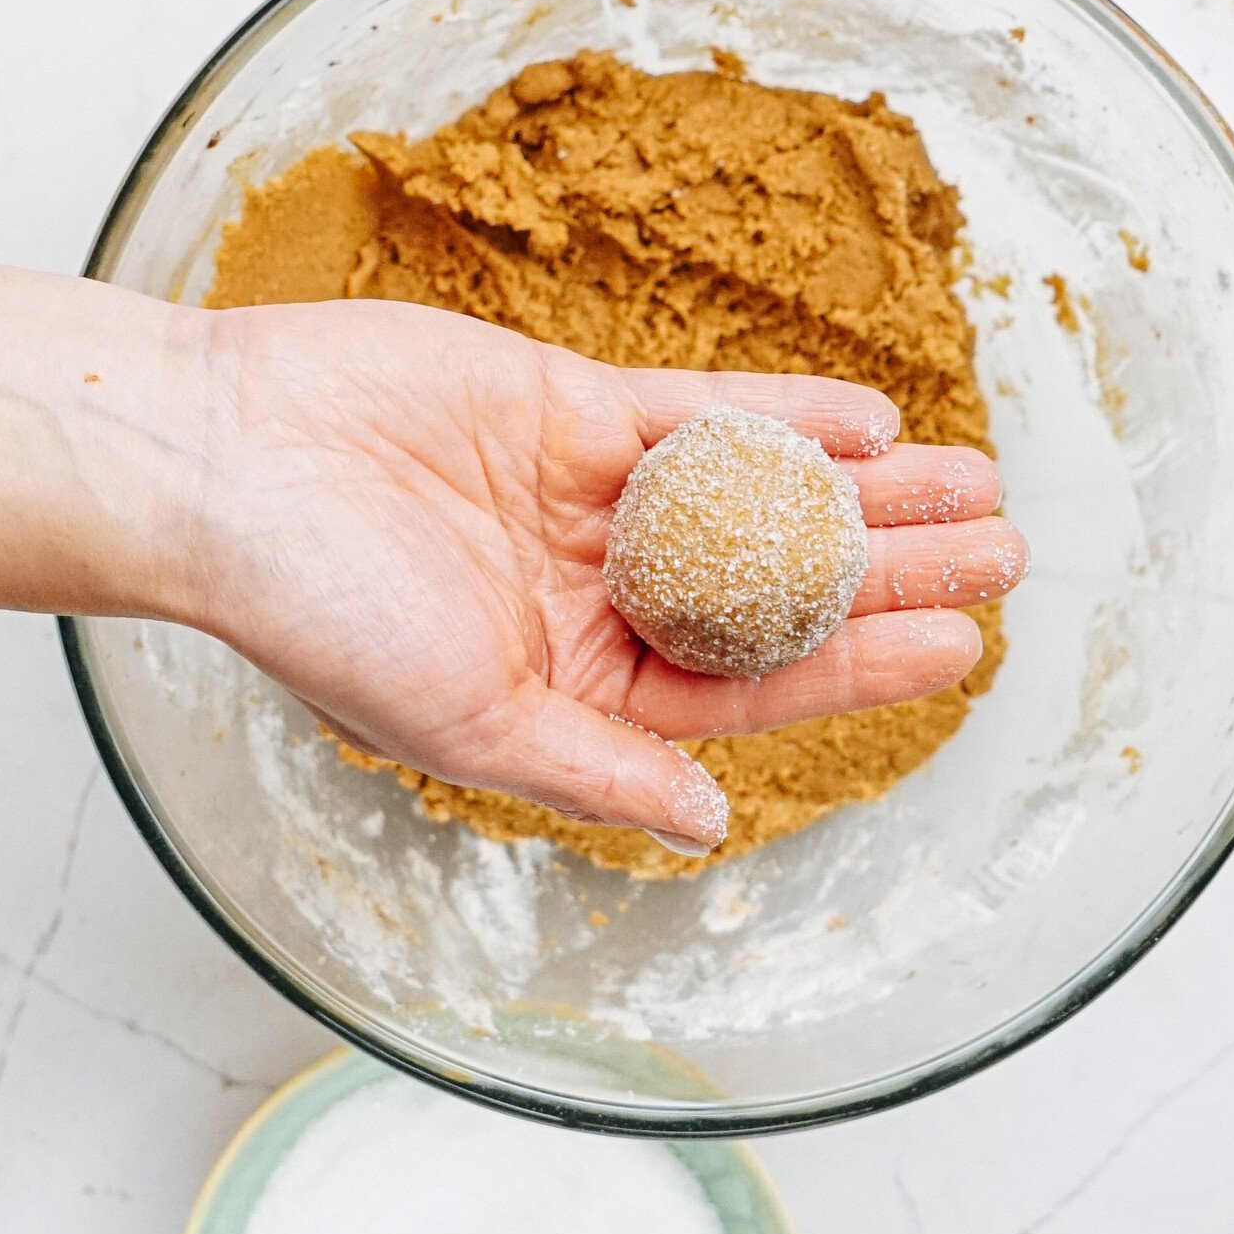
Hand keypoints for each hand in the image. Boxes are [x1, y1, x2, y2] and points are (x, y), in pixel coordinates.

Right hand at [194, 299, 1027, 850]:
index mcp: (580, 685)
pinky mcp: (565, 406)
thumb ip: (597, 768)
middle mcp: (598, 596)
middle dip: (894, 568)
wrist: (224, 465)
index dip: (865, 663)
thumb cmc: (320, 610)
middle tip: (1009, 551)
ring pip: (757, 493)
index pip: (756, 684)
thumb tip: (709, 827)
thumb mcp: (471, 718)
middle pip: (779, 584)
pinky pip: (696, 413)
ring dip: (862, 491)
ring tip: (974, 482)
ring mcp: (587, 498)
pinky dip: (779, 416)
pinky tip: (869, 423)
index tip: (966, 647)